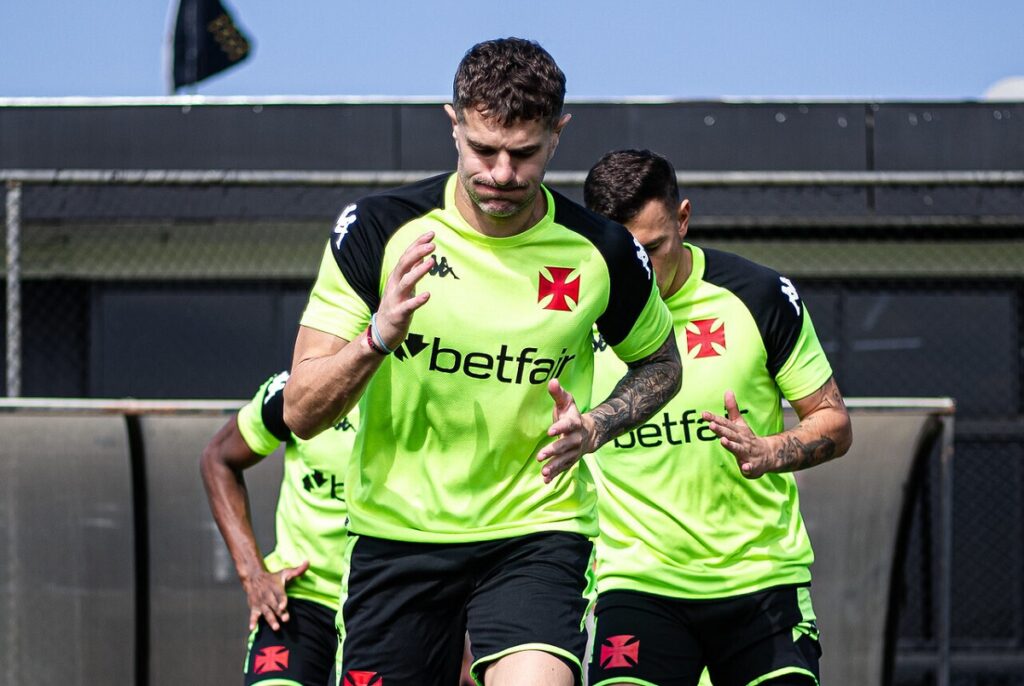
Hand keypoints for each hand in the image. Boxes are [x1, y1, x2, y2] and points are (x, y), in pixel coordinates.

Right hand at [242, 560, 308, 631]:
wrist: (254, 578)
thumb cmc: (274, 577)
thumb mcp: (285, 572)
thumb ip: (297, 570)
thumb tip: (308, 562)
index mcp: (275, 587)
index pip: (280, 594)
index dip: (282, 600)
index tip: (284, 606)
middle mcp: (267, 595)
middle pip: (274, 605)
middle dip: (279, 612)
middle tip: (285, 619)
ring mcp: (260, 602)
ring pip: (266, 612)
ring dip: (270, 619)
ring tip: (276, 627)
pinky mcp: (254, 607)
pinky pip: (253, 615)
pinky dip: (252, 621)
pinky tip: (252, 628)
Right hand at [374, 232, 435, 348]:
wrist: (381, 332)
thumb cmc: (395, 306)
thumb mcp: (403, 286)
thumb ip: (412, 272)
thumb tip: (424, 256)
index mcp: (396, 277)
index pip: (407, 256)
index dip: (417, 244)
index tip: (431, 233)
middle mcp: (394, 285)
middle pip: (404, 265)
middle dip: (417, 253)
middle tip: (433, 244)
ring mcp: (395, 300)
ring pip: (406, 282)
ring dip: (418, 271)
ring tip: (431, 262)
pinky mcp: (398, 315)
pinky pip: (408, 306)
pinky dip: (417, 300)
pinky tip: (428, 295)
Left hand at [537, 379, 594, 483]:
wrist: (590, 432)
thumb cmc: (572, 415)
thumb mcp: (566, 402)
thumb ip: (558, 393)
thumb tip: (552, 380)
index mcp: (575, 423)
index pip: (568, 425)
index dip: (559, 427)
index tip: (549, 431)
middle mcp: (576, 438)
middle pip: (566, 445)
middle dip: (554, 451)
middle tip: (540, 456)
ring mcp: (575, 451)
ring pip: (565, 460)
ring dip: (555, 466)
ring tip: (544, 471)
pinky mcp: (571, 460)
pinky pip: (564, 468)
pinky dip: (555, 475)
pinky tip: (546, 480)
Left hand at [702, 391, 772, 478]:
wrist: (768, 454)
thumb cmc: (748, 439)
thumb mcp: (740, 423)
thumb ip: (732, 409)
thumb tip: (727, 391)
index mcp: (737, 431)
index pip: (724, 423)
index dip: (714, 418)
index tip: (703, 414)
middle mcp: (741, 440)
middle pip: (730, 434)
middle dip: (721, 430)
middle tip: (711, 425)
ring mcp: (747, 452)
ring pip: (738, 449)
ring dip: (731, 445)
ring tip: (723, 441)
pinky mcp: (752, 466)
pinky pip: (750, 467)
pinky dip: (748, 468)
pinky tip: (744, 467)